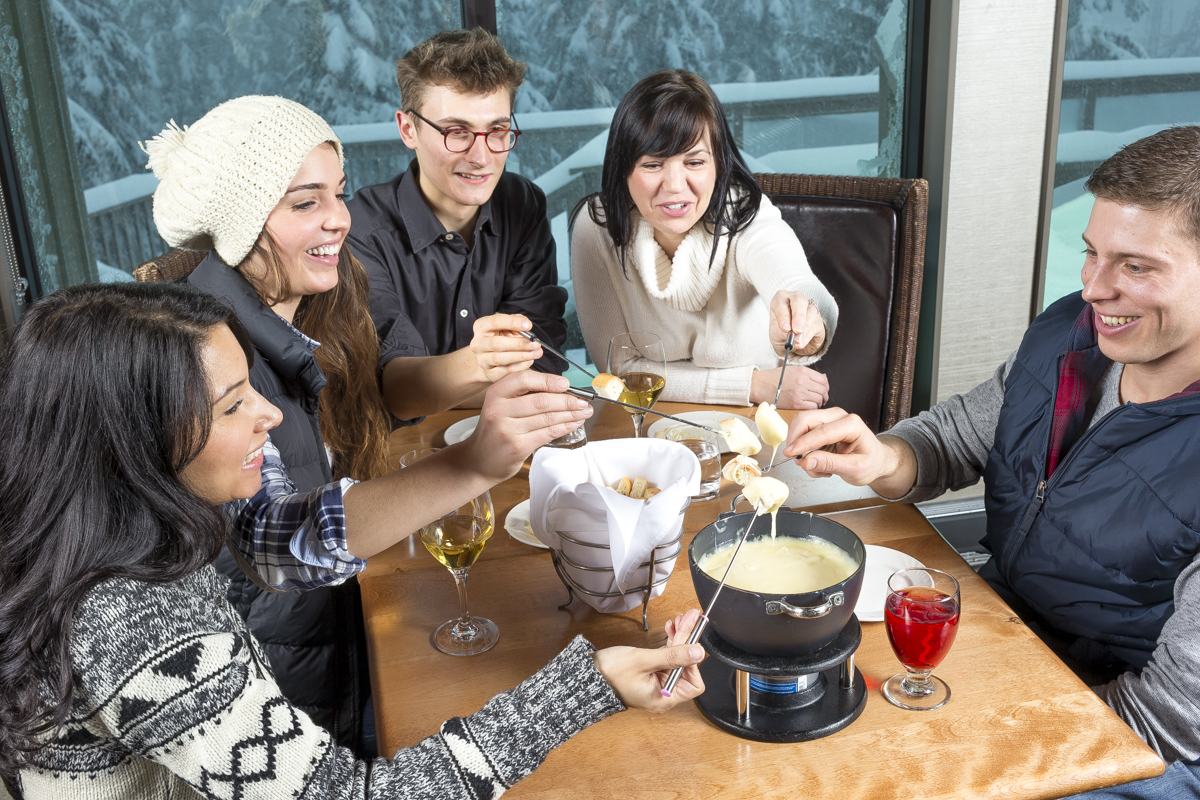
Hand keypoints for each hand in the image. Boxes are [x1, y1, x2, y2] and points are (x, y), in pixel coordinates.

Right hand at [464, 371, 591, 481]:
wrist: (478, 461)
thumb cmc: (495, 431)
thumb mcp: (500, 406)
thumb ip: (523, 396)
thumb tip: (560, 389)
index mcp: (496, 394)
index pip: (524, 380)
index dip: (548, 380)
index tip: (566, 384)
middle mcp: (499, 410)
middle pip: (540, 400)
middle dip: (567, 400)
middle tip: (583, 401)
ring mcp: (507, 429)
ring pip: (547, 418)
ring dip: (571, 414)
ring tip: (584, 412)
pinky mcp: (517, 446)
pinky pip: (547, 433)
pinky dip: (565, 427)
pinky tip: (574, 423)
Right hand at [469, 314, 542, 382]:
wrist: (490, 357)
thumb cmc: (501, 337)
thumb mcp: (507, 326)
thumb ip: (516, 322)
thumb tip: (527, 325)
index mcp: (481, 326)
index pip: (495, 322)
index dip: (513, 322)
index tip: (528, 325)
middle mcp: (478, 343)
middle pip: (496, 343)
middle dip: (519, 344)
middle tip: (535, 344)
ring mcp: (482, 359)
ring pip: (500, 359)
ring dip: (521, 356)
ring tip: (536, 353)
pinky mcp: (489, 373)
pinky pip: (505, 370)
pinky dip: (520, 366)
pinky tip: (530, 361)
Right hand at [592, 609, 705, 712]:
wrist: (588, 674)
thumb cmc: (610, 673)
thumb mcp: (643, 661)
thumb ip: (672, 656)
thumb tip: (698, 652)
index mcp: (664, 698)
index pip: (693, 684)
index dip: (694, 663)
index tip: (689, 644)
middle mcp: (664, 693)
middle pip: (686, 667)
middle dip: (688, 642)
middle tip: (690, 619)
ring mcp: (657, 682)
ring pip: (677, 659)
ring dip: (680, 638)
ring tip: (681, 619)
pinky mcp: (652, 672)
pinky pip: (667, 657)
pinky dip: (670, 643)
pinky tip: (670, 629)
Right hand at [750, 365, 828, 409]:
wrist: (759, 385)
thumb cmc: (773, 378)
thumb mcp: (792, 370)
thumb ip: (807, 374)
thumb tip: (822, 379)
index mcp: (803, 371)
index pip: (823, 379)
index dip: (826, 386)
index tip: (824, 389)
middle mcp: (803, 381)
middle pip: (823, 390)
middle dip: (825, 395)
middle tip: (822, 398)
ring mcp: (800, 393)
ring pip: (819, 399)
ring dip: (820, 402)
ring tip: (816, 403)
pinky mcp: (795, 403)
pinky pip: (812, 407)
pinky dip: (814, 408)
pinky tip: (809, 406)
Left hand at [769, 290, 824, 356]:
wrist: (792, 344)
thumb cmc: (781, 333)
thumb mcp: (775, 333)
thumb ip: (781, 330)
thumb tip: (789, 330)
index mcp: (780, 300)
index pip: (781, 302)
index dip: (783, 315)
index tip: (785, 328)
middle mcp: (795, 300)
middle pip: (799, 301)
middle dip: (798, 316)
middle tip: (796, 330)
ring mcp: (808, 307)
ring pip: (810, 312)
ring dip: (805, 328)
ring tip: (797, 340)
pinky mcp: (817, 319)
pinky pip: (815, 325)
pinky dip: (808, 335)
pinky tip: (801, 343)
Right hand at [781, 407, 915, 497]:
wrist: (876, 460)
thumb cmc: (871, 462)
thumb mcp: (855, 469)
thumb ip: (830, 464)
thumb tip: (806, 461)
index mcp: (851, 424)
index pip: (821, 431)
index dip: (803, 443)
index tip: (790, 454)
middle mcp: (838, 416)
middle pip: (806, 419)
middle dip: (796, 440)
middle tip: (797, 460)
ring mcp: (829, 418)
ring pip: (801, 425)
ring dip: (800, 447)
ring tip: (815, 466)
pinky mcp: (821, 425)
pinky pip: (803, 433)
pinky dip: (804, 449)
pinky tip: (817, 462)